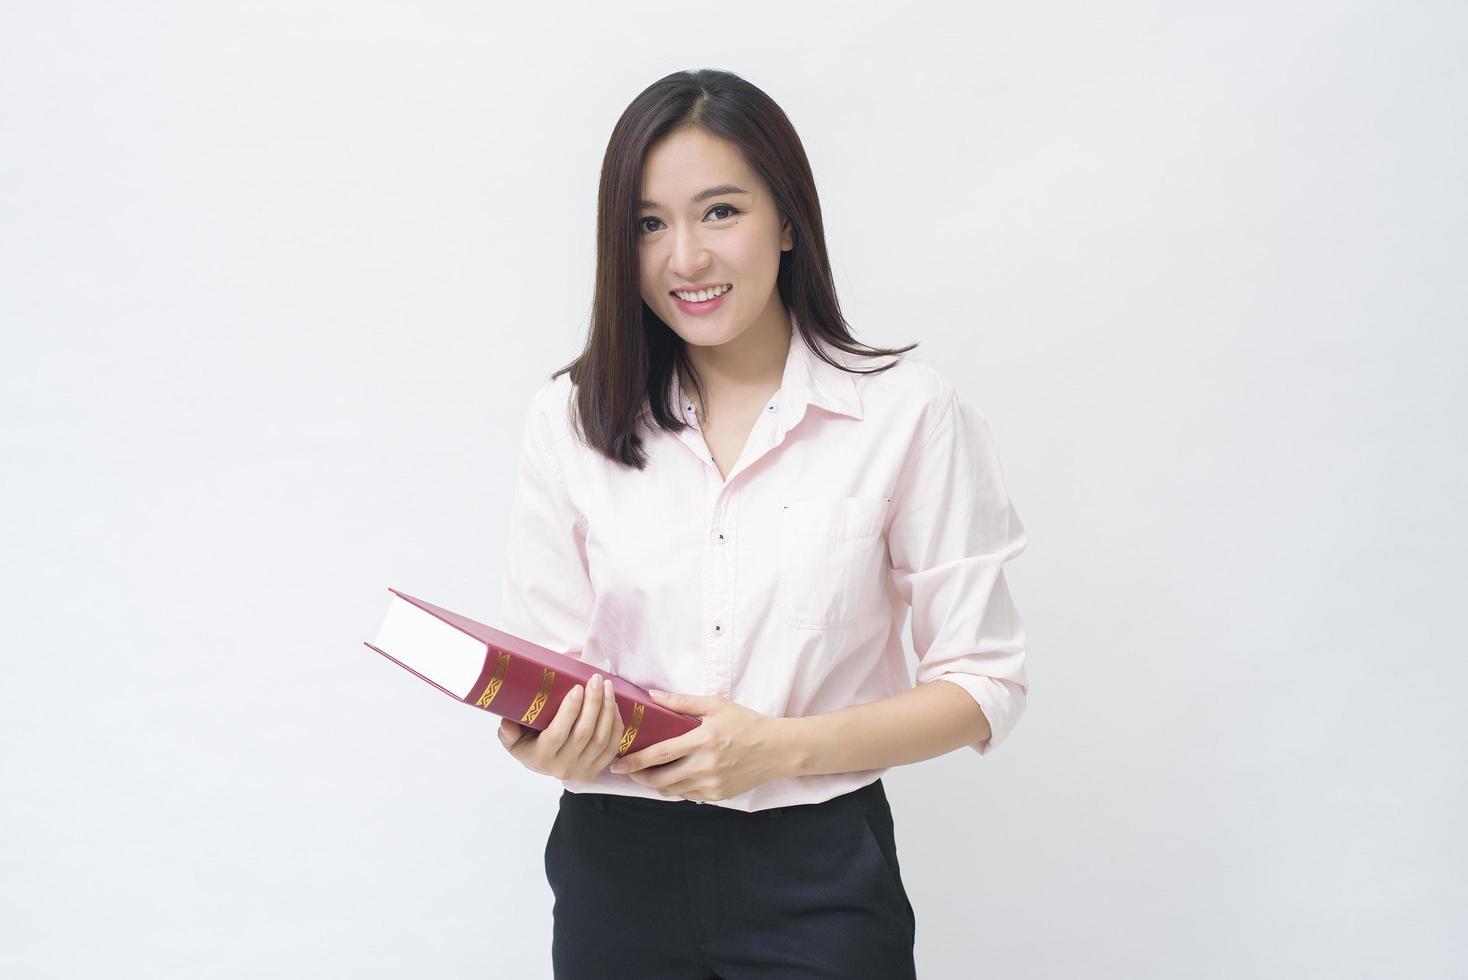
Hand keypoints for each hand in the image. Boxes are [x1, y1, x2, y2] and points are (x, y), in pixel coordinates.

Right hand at [497, 673, 625, 780]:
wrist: (545, 765)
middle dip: (594, 703)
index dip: (570, 711)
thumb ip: (508, 732)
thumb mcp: (513, 739)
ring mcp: (582, 770)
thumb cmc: (528, 744)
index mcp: (541, 757)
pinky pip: (613, 747)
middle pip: (584, 733)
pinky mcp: (597, 769)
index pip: (558, 733)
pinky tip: (614, 706)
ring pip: (602, 739)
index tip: (577, 688)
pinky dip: (616, 725)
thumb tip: (507, 722)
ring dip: (608, 710)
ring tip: (607, 687)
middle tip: (596, 679)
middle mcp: (563, 767)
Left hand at [607, 690, 790, 801]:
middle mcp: (705, 766)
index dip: (634, 760)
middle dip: (639, 777)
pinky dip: (676, 788)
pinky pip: (688, 795)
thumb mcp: (716, 705)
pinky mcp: (718, 795)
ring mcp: (711, 784)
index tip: (617, 762)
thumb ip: (682, 702)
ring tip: (647, 773)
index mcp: (702, 740)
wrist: (777, 749)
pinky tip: (674, 777)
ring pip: (672, 790)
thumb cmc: (746, 723)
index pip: (659, 754)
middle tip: (627, 770)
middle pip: (660, 779)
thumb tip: (652, 696)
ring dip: (656, 784)